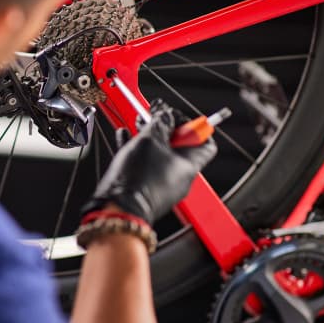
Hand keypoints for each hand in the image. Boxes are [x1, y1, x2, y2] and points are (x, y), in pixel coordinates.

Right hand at [82, 103, 216, 224]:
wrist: (118, 208)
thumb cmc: (138, 180)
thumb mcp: (150, 139)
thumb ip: (160, 122)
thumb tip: (164, 114)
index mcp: (189, 165)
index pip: (205, 141)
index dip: (192, 124)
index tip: (176, 116)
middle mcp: (179, 177)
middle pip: (179, 146)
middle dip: (165, 128)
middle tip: (153, 117)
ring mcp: (162, 185)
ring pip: (160, 154)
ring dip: (149, 137)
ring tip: (137, 125)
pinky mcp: (145, 189)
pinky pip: (145, 165)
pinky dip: (137, 149)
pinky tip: (126, 138)